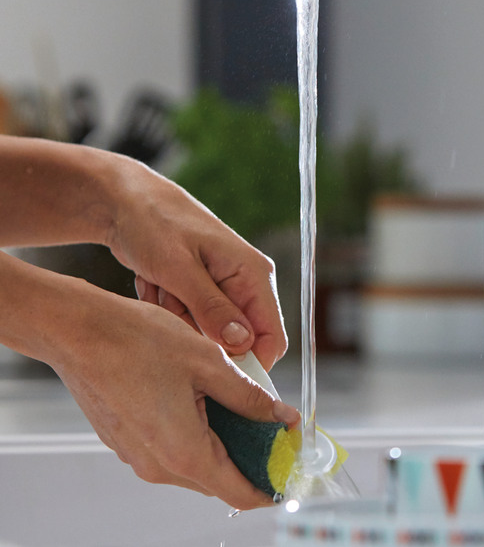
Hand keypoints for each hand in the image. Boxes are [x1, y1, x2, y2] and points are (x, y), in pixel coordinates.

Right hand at [56, 288, 299, 509]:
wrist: (77, 331)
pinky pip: (173, 449)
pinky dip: (200, 435)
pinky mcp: (126, 440)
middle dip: (252, 461)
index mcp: (184, 452)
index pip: (239, 492)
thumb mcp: (211, 362)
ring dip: (226, 445)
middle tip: (278, 432)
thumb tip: (282, 416)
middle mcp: (158, 465)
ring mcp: (138, 455)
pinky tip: (211, 403)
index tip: (291, 470)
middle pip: (219, 481)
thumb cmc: (138, 341)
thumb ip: (250, 396)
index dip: (271, 486)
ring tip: (248, 412)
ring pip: (196, 464)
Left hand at [106, 159, 286, 368]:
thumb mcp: (178, 268)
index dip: (249, 363)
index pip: (272, 337)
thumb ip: (211, 308)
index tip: (211, 369)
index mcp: (253, 274)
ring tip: (160, 285)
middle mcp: (246, 283)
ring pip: (208, 333)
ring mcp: (225, 288)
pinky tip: (156, 284)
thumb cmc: (153, 223)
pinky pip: (190, 322)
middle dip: (199, 333)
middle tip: (170, 302)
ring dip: (179, 319)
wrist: (124, 201)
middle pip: (235, 339)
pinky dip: (169, 310)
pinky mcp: (203, 292)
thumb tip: (242, 345)